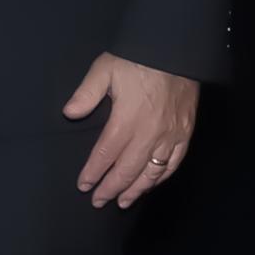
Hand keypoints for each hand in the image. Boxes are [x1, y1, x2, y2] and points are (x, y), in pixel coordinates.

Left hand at [64, 51, 199, 208]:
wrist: (175, 52)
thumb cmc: (136, 60)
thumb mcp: (104, 70)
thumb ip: (86, 94)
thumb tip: (69, 114)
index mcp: (126, 120)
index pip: (106, 154)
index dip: (94, 172)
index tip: (83, 185)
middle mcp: (149, 134)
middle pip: (128, 170)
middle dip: (111, 188)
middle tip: (98, 202)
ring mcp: (170, 136)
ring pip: (152, 172)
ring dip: (136, 190)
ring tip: (123, 202)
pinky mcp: (186, 134)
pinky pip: (174, 164)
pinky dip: (161, 178)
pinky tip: (151, 185)